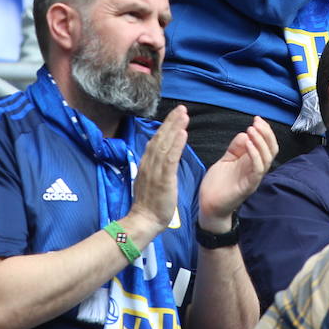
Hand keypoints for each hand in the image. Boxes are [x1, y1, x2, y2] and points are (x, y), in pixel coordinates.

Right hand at [127, 105, 188, 234]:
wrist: (144, 221)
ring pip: (165, 144)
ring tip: (184, 115)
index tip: (175, 115)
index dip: (166, 126)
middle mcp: (149, 164)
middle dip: (171, 122)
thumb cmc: (149, 204)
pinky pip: (170, 158)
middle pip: (160, 138)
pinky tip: (183, 133)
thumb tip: (161, 156)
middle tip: (181, 108)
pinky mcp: (163, 179)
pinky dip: (176, 144)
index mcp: (146, 164)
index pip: (156, 140)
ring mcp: (155, 170)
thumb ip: (155, 167)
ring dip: (175, 128)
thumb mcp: (150, 180)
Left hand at [198, 117, 277, 232]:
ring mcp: (253, 178)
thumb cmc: (218, 184)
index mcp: (252, 163)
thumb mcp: (227, 159)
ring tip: (251, 130)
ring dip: (261, 141)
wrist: (208, 205)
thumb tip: (245, 133)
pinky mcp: (248, 186)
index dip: (266, 131)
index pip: (268, 145)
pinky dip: (255, 154)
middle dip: (267, 134)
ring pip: (267, 158)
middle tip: (257, 122)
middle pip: (272, 150)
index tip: (257, 119)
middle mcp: (256, 170)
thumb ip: (236, 147)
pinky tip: (247, 143)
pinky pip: (258, 169)